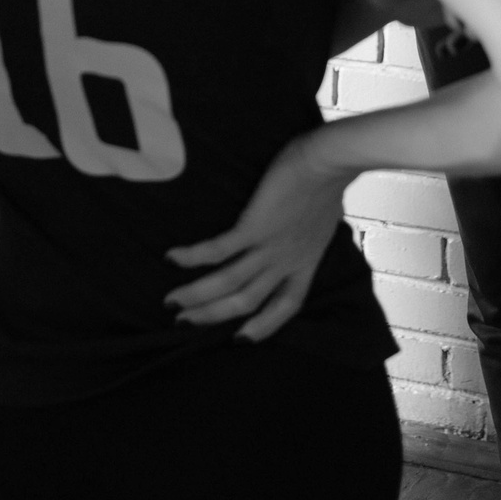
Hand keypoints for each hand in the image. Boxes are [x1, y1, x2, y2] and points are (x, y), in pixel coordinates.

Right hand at [165, 135, 351, 340]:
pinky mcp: (254, 227)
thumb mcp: (322, 216)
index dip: (264, 326)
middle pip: (247, 302)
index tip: (241, 338)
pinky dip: (192, 257)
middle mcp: (286, 262)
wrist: (329, 161)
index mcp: (306, 261)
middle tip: (184, 323)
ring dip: (197, 296)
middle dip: (213, 316)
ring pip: (228, 284)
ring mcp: (270, 247)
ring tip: (171, 302)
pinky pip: (218, 250)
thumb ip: (307, 228)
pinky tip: (172, 258)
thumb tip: (297, 221)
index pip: (286, 305)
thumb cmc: (328, 177)